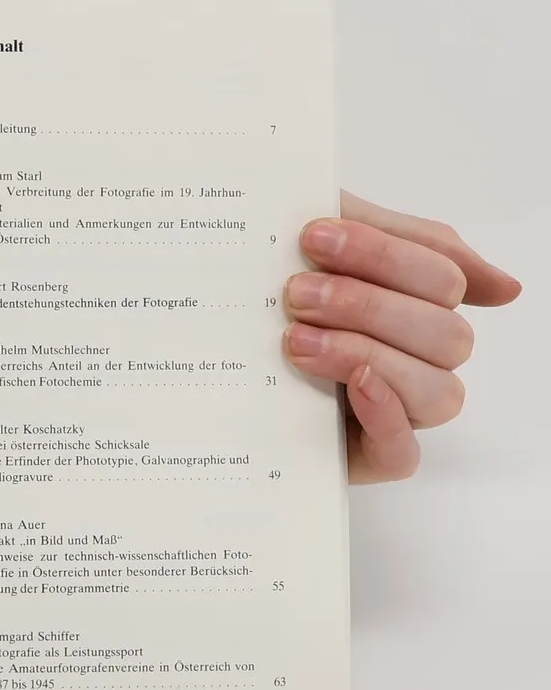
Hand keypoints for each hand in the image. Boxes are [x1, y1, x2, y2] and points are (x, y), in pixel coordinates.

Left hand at [283, 193, 521, 483]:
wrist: (182, 348)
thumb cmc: (257, 290)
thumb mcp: (314, 245)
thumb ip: (395, 237)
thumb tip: (507, 289)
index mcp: (412, 301)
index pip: (441, 276)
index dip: (382, 254)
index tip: (311, 234)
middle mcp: (414, 356)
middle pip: (445, 334)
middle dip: (368, 305)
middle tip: (294, 292)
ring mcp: (393, 407)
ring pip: (437, 391)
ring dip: (367, 354)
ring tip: (294, 339)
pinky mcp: (360, 455)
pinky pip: (404, 454)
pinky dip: (385, 417)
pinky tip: (351, 386)